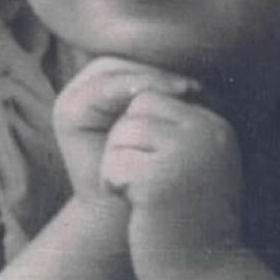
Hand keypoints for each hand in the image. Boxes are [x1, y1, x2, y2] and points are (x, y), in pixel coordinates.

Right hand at [52, 57, 195, 213]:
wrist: (119, 217)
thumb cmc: (150, 172)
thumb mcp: (165, 128)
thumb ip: (173, 95)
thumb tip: (212, 66)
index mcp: (110, 86)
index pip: (140, 63)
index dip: (168, 69)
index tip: (202, 83)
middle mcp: (85, 88)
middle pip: (126, 63)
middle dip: (159, 71)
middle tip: (191, 86)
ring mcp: (72, 98)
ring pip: (115, 72)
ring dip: (149, 79)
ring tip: (181, 91)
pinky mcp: (68, 112)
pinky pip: (102, 90)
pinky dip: (130, 89)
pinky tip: (155, 102)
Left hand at [100, 89, 243, 279]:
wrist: (204, 275)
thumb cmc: (190, 219)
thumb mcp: (194, 165)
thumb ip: (175, 130)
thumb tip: (135, 95)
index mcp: (216, 126)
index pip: (156, 97)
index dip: (138, 128)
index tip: (145, 163)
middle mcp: (206, 132)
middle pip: (137, 108)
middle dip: (126, 141)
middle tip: (137, 178)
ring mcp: (185, 154)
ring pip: (122, 133)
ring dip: (118, 164)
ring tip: (138, 193)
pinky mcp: (159, 180)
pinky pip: (114, 163)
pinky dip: (114, 184)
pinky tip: (134, 206)